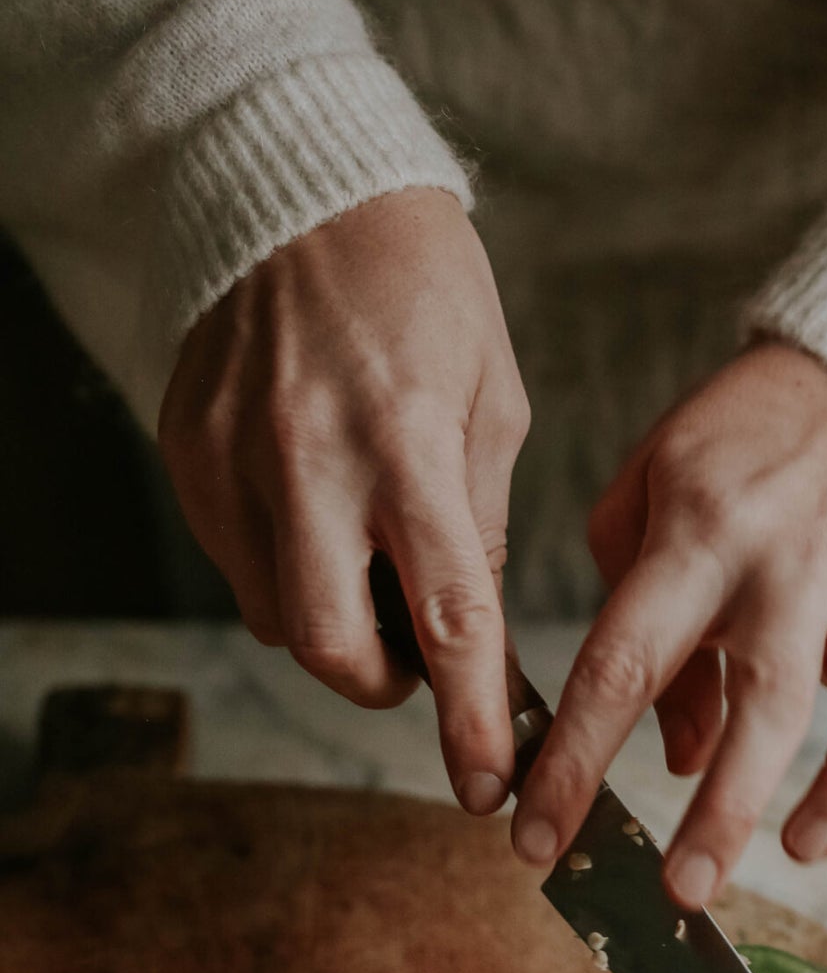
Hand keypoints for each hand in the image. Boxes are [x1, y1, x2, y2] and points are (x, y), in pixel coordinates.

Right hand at [158, 187, 529, 813]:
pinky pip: (238, 563)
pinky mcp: (188, 454)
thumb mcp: (493, 399)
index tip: (490, 783)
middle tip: (420, 670)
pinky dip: (287, 569)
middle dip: (384, 688)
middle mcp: (310, 460)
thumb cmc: (421, 289)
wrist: (299, 189)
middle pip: (335, 649)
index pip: (447, 622)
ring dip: (336, 624)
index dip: (471, 720)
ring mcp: (235, 460)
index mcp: (409, 444)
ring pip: (280, 617)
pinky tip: (318, 515)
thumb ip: (478, 522)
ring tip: (370, 558)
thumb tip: (469, 632)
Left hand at [511, 340, 826, 905]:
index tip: (537, 840)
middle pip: (768, 701)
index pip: (625, 663)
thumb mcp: (639, 513)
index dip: (578, 761)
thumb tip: (673, 759)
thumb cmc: (716, 459)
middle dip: (726, 808)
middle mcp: (787, 568)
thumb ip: (637, 633)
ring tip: (799, 854)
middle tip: (686, 890)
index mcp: (695, 538)